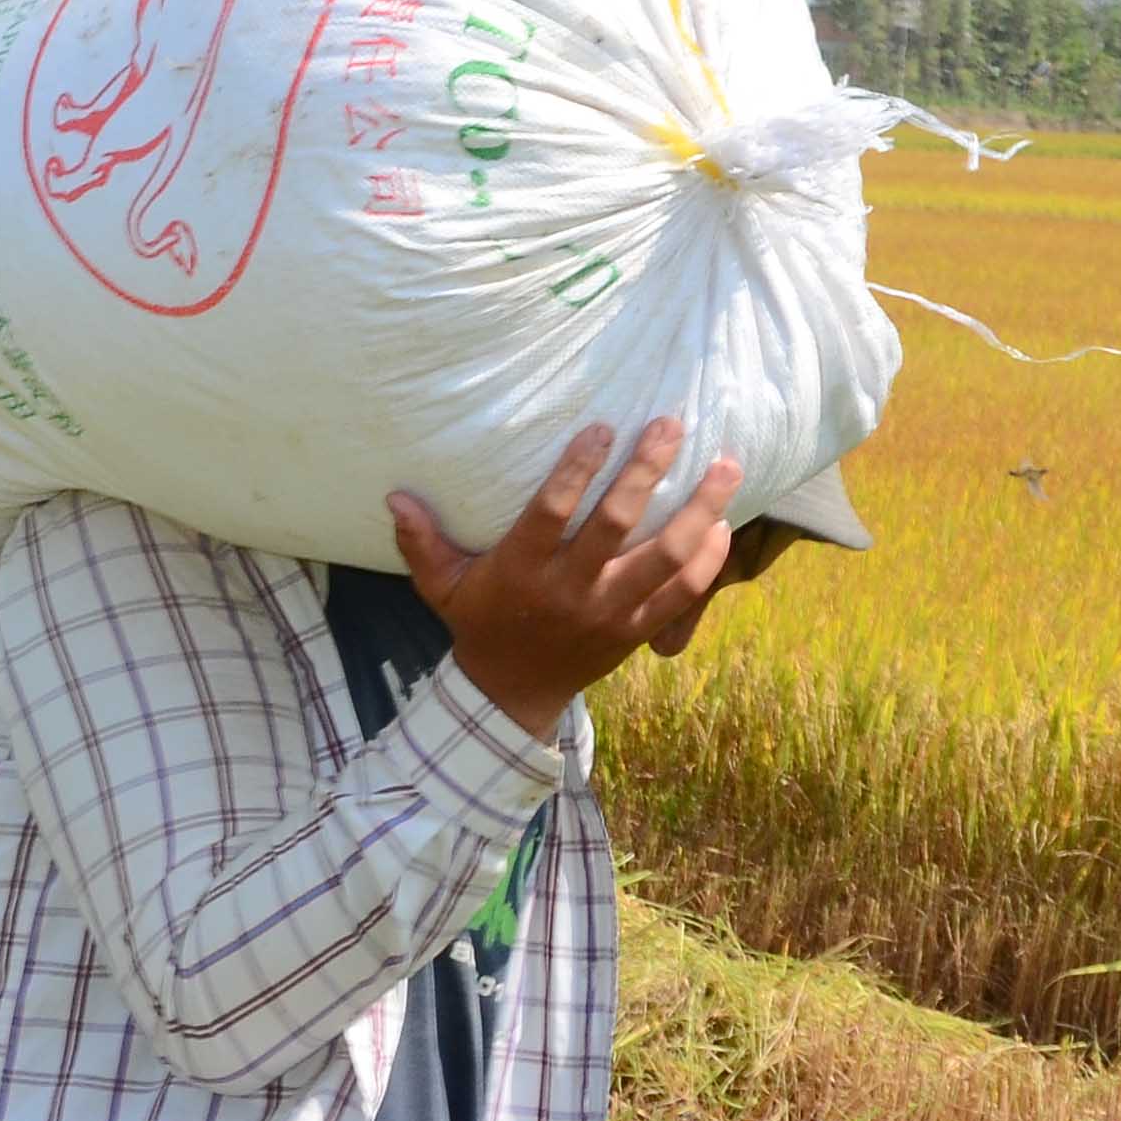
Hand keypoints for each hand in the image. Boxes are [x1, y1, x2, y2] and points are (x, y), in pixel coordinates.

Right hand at [386, 419, 745, 738]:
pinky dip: (707, 560)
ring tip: (726, 466)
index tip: (601, 427)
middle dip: (647, 470)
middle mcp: (569, 591)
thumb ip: (420, 541)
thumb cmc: (478, 624)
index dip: (577, 469)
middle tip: (670, 424)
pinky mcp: (635, 631)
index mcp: (520, 572)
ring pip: (666, 557)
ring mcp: (608, 613)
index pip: (552, 513)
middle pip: (618, 525)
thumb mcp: (440, 587)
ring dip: (700, 509)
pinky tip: (722, 523)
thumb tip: (394, 495)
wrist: (511, 695)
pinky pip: (682, 595)